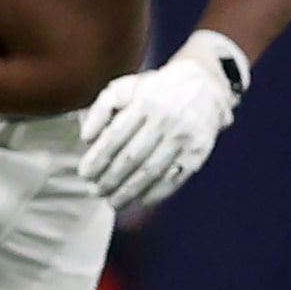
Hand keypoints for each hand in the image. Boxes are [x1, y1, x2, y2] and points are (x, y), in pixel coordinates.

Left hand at [78, 30, 249, 211]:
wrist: (205, 87)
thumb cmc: (156, 91)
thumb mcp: (125, 87)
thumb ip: (101, 108)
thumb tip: (86, 138)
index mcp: (144, 103)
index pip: (115, 137)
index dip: (98, 159)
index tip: (85, 174)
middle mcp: (165, 120)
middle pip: (132, 157)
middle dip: (111, 179)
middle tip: (97, 191)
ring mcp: (184, 138)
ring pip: (152, 171)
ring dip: (130, 191)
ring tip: (114, 202)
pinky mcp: (198, 152)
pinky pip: (175, 178)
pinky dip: (157, 193)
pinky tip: (141, 200)